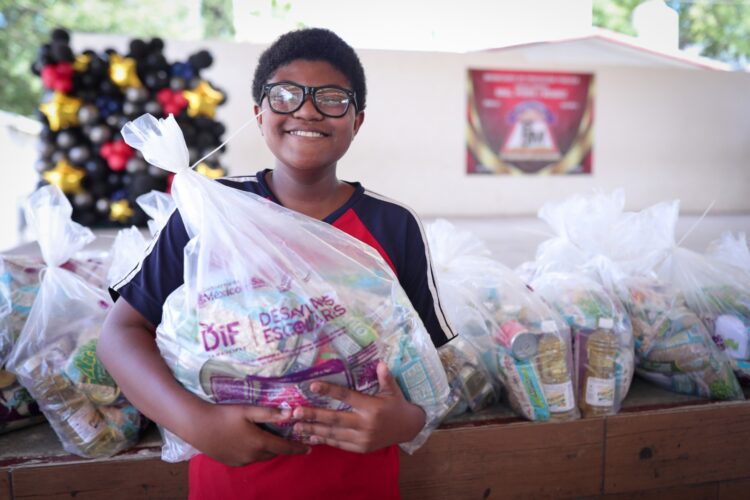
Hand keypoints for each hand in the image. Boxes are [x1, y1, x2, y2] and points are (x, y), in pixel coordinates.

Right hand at [187, 401, 309, 466]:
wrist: (198, 426)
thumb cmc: (224, 415)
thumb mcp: (248, 410)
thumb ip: (269, 413)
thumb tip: (291, 413)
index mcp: (259, 442)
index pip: (284, 447)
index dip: (297, 448)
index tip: (309, 448)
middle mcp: (253, 455)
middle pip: (274, 453)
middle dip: (284, 448)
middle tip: (292, 441)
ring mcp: (242, 461)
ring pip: (262, 457)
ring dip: (269, 450)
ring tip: (274, 441)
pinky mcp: (232, 463)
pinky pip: (250, 459)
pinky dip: (256, 453)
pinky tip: (253, 444)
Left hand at [291, 361, 425, 452]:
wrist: (409, 428)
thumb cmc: (397, 405)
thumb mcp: (393, 390)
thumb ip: (385, 377)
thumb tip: (380, 363)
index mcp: (372, 407)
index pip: (346, 397)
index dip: (329, 391)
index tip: (312, 386)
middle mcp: (365, 424)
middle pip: (335, 419)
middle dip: (313, 416)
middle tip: (295, 412)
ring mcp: (362, 439)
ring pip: (334, 434)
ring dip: (314, 430)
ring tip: (296, 427)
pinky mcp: (361, 448)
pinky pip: (339, 444)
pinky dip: (324, 441)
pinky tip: (311, 437)